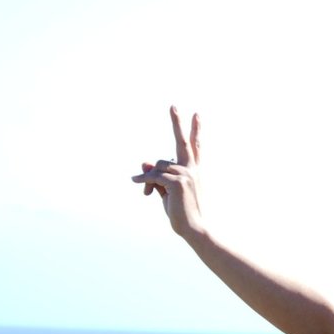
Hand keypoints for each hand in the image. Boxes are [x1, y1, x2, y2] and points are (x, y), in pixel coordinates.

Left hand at [131, 106, 203, 238]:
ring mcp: (186, 175)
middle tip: (173, 105)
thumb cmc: (181, 211)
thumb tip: (143, 162)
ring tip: (150, 193)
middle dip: (178, 123)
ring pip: (157, 165)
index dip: (195, 130)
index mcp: (193, 170)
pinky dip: (144, 181)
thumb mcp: (167, 190)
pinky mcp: (177, 183)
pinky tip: (137, 183)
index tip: (196, 114)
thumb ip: (157, 174)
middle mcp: (192, 169)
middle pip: (183, 142)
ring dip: (149, 178)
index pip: (195, 146)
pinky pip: (153, 176)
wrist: (193, 228)